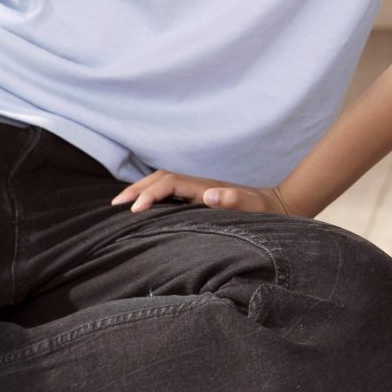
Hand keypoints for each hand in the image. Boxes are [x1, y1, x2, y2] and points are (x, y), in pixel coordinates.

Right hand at [109, 170, 286, 215]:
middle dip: (137, 189)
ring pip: (162, 184)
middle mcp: (198, 186)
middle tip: (115, 205)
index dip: (151, 194)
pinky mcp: (198, 198)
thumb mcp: (253, 207)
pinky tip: (143, 209)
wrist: (276, 206)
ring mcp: (197, 190)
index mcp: (205, 187)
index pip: (170, 184)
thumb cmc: (264, 211)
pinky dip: (152, 197)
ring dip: (141, 191)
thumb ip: (234, 200)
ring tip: (121, 205)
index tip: (135, 210)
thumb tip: (210, 195)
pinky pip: (169, 194)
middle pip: (160, 179)